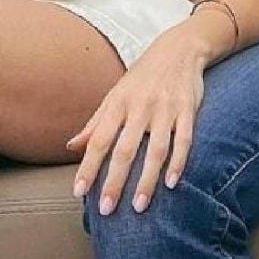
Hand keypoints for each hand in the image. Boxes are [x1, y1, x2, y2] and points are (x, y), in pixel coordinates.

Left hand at [66, 27, 208, 214]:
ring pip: (156, 149)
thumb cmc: (142, 77)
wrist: (178, 48)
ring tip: (139, 206)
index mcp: (118, 103)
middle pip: (125, 149)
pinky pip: (184, 140)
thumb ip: (95, 122)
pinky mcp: (188, 109)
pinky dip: (178, 162)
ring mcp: (165, 108)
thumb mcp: (115, 95)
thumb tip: (71, 147)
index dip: (88, 166)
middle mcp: (140, 107)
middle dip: (115, 181)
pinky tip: (171, 183)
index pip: (99, 140)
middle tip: (106, 209)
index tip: (78, 192)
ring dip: (147, 180)